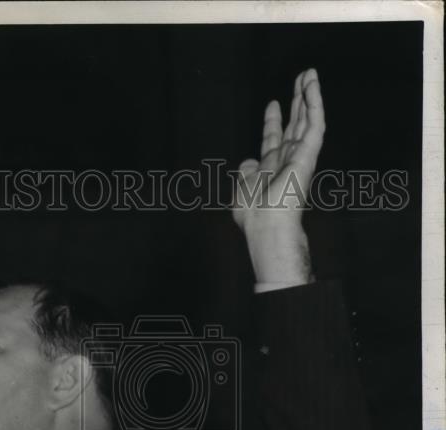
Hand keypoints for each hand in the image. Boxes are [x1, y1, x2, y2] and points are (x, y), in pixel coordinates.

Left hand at [233, 68, 324, 285]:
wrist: (268, 229)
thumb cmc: (254, 218)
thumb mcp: (241, 191)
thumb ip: (245, 173)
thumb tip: (247, 160)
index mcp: (270, 169)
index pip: (273, 140)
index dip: (273, 121)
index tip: (272, 103)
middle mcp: (287, 161)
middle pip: (295, 125)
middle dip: (297, 102)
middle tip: (302, 77)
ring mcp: (300, 158)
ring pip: (307, 120)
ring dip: (310, 96)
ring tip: (310, 73)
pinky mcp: (309, 155)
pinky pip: (315, 124)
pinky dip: (315, 103)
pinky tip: (313, 86)